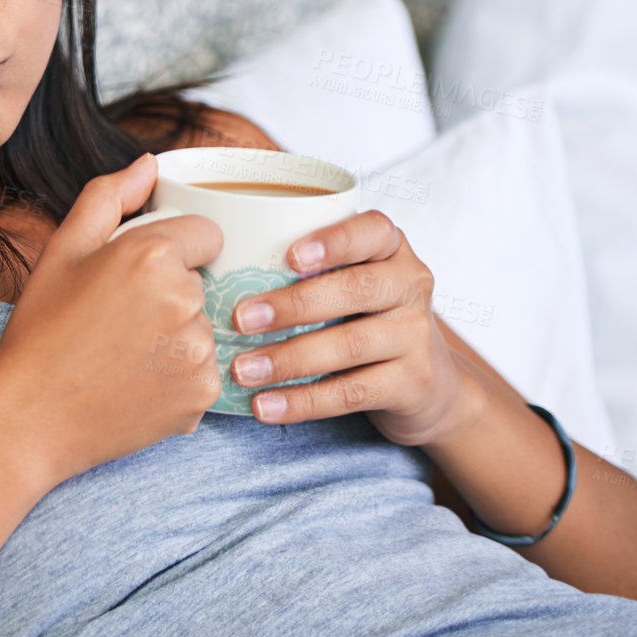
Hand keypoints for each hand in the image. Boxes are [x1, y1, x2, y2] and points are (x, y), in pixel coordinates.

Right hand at [0, 153, 225, 488]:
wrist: (30, 415)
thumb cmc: (41, 329)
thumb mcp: (63, 250)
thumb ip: (109, 196)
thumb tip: (150, 163)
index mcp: (152, 254)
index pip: (206, 233)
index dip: (173, 251)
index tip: (137, 277)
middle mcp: (185, 300)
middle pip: (204, 282)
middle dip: (172, 294)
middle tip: (119, 320)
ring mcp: (198, 352)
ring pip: (205, 328)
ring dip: (177, 337)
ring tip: (124, 355)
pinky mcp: (202, 394)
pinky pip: (204, 372)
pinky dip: (178, 378)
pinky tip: (135, 383)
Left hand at [224, 210, 477, 446]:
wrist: (425, 382)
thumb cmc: (362, 316)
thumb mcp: (347, 279)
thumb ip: (302, 267)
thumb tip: (210, 266)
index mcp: (391, 249)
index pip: (372, 230)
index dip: (332, 241)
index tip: (288, 256)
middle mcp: (410, 285)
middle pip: (355, 289)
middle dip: (292, 304)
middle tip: (239, 319)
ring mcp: (416, 336)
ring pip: (350, 345)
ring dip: (289, 359)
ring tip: (243, 370)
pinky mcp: (412, 384)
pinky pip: (352, 392)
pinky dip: (304, 401)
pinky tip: (266, 406)